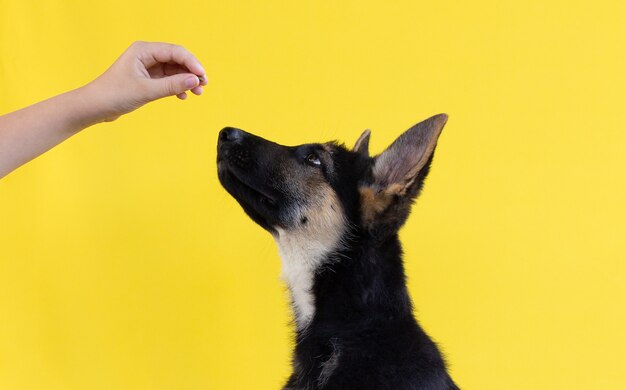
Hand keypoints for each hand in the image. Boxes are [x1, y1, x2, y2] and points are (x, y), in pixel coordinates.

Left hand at [84, 41, 207, 121]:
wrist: (95, 107)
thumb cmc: (113, 94)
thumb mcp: (146, 91)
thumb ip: (172, 85)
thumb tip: (194, 81)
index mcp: (143, 50)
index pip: (175, 52)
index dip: (192, 63)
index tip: (202, 76)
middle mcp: (146, 55)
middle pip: (177, 59)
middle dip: (191, 72)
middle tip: (203, 85)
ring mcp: (147, 67)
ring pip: (174, 70)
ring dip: (186, 81)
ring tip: (197, 92)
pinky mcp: (147, 79)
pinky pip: (168, 80)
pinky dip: (177, 87)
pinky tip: (182, 96)